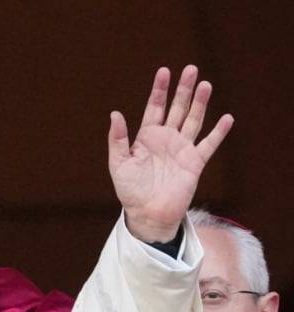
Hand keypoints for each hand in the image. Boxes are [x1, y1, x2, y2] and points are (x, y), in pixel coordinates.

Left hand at [108, 65, 233, 241]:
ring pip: (193, 120)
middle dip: (183, 89)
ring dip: (200, 103)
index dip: (159, 90)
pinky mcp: (195, 163)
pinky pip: (208, 144)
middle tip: (191, 69)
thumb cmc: (130, 190)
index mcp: (147, 137)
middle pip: (177, 108)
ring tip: (205, 85)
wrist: (147, 213)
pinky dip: (218, 132)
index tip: (164, 71)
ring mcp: (182, 149)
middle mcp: (166, 139)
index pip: (155, 107)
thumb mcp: (118, 163)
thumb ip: (117, 139)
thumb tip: (115, 114)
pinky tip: (226, 118)